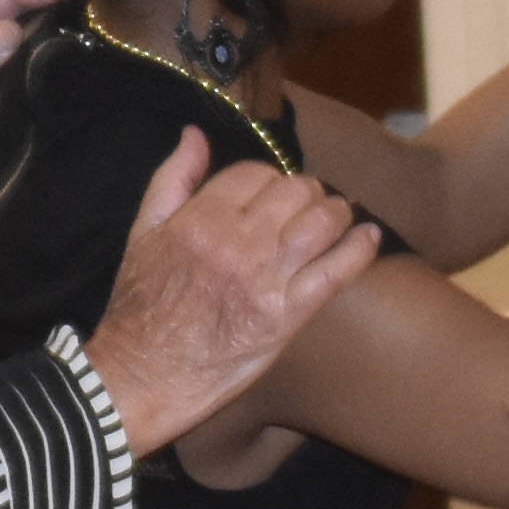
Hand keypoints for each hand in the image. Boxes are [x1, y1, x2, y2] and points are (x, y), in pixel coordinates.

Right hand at [75, 130, 378, 453]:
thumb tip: (195, 133)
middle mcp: (237, 244)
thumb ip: (173, 178)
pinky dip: (360, 248)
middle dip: (306, 192)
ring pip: (323, 222)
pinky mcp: (287, 318)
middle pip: (296, 191)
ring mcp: (266, 281)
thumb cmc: (140, 306)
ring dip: (336, 213)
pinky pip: (337, 271)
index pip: (256, 172)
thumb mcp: (143, 232)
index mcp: (201, 219)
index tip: (270, 195)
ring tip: (335, 219)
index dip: (268, 178)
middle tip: (306, 206)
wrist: (143, 375)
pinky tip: (369, 236)